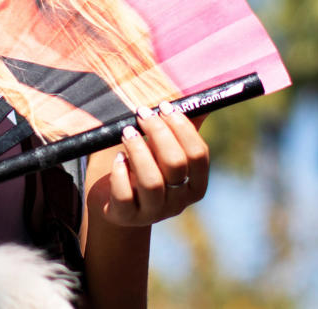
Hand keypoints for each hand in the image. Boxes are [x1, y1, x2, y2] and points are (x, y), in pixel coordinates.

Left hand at [102, 101, 209, 225]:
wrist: (115, 203)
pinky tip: (118, 159)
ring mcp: (153, 213)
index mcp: (195, 184)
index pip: (198, 155)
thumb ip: (182, 130)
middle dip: (159, 133)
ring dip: (139, 151)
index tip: (164, 107)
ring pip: (152, 181)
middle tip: (142, 113)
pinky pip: (125, 196)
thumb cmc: (145, 168)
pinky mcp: (127, 216)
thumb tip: (201, 100)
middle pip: (176, 164)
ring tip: (127, 132)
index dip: (183, 128)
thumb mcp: (164, 152)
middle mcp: (178, 202)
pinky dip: (120, 173)